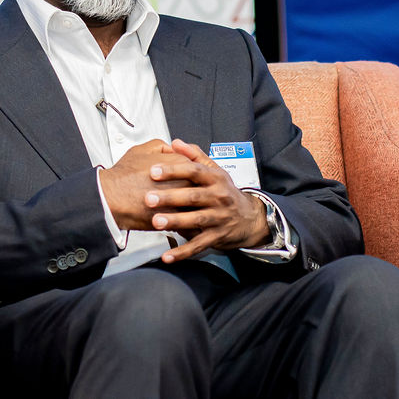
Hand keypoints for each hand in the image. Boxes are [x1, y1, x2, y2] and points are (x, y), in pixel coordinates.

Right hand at [99, 139, 193, 229]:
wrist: (111, 198)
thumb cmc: (123, 176)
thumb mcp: (141, 150)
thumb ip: (161, 146)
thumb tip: (171, 148)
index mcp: (180, 164)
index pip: (198, 167)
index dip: (196, 173)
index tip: (194, 176)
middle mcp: (184, 182)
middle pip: (202, 188)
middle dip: (200, 192)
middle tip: (198, 195)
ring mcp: (181, 202)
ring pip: (198, 207)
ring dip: (197, 210)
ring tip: (194, 213)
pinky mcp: (174, 220)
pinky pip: (189, 224)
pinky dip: (189, 226)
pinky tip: (186, 225)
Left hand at [146, 138, 269, 262]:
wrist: (249, 218)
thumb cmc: (226, 192)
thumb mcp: (215, 171)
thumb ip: (194, 156)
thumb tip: (175, 142)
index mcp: (216, 178)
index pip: (193, 171)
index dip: (173, 171)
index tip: (153, 171)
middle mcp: (219, 197)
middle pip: (193, 196)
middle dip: (170, 197)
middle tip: (148, 198)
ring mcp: (219, 218)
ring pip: (196, 220)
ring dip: (176, 221)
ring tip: (156, 222)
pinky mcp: (217, 237)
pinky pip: (199, 245)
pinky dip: (183, 252)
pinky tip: (167, 256)